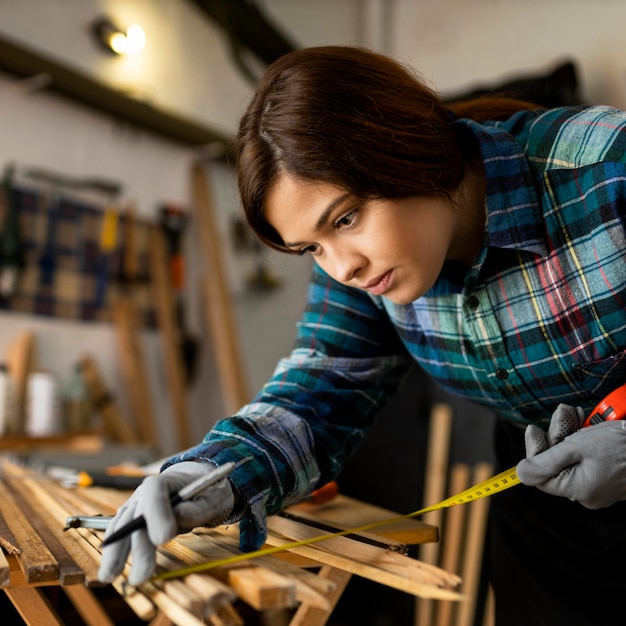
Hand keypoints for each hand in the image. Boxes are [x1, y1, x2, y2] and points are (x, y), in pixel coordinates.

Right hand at [98, 461, 234, 584]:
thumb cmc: (207, 491)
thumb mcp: (214, 496)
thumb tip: (180, 515)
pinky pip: (119, 532)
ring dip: (115, 551)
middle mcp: (145, 491)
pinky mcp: (132, 518)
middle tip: (142, 575)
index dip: (156, 514)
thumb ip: (199, 507)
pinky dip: (114, 550)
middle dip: (137, 546)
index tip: (163, 539)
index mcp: (166, 480)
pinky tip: (110, 569)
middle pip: (136, 515)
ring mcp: (136, 504)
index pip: (154, 491)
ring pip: (121, 525)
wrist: (197, 484)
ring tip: (110, 577)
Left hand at [517, 410, 625, 508]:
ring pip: (570, 455)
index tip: (533, 429)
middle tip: (562, 413)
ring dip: (569, 430)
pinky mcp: (605, 474)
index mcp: (576, 489)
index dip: (534, 450)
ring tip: (576, 413)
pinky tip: (585, 419)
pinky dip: (582, 437)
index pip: (540, 474)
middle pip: (554, 461)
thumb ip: (546, 461)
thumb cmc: (622, 447)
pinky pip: (585, 456)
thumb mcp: (577, 447)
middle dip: (555, 434)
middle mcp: (585, 491)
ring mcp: (596, 483)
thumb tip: (519, 474)